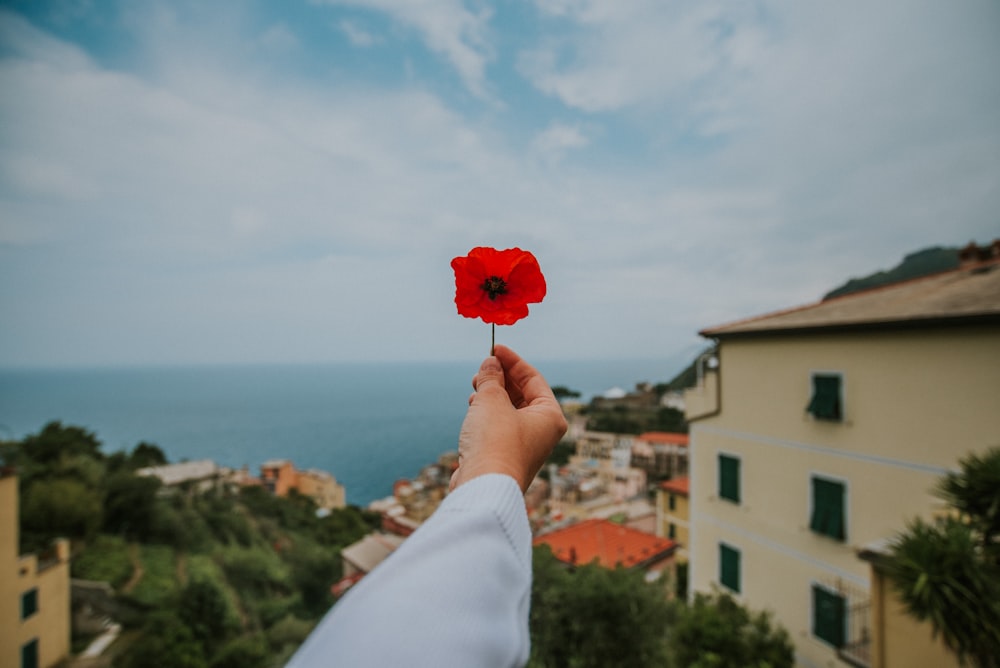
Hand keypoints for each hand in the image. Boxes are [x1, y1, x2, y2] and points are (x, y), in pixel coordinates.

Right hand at [450, 345, 568, 492]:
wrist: (483, 486)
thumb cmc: (495, 442)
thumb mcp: (492, 399)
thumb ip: (492, 377)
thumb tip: (491, 363)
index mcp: (550, 416)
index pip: (533, 379)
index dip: (512, 361)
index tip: (494, 349)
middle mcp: (542, 431)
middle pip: (522, 394)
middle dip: (500, 379)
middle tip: (482, 370)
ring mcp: (524, 445)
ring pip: (508, 410)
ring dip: (491, 395)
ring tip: (475, 388)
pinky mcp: (505, 456)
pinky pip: (498, 426)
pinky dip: (487, 413)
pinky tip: (473, 408)